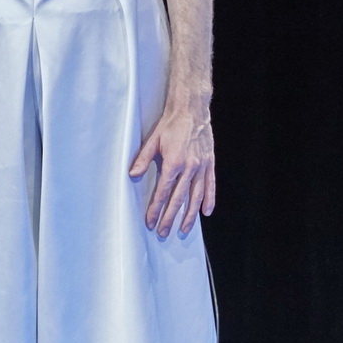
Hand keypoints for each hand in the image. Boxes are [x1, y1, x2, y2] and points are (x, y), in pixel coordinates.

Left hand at [129, 106, 215, 238]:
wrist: (192, 110)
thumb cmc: (170, 124)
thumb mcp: (152, 140)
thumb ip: (143, 159)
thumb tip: (132, 175)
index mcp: (174, 163)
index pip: (164, 192)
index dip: (156, 209)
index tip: (151, 221)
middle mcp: (190, 168)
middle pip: (179, 199)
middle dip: (170, 218)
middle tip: (164, 232)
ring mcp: (202, 167)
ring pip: (196, 196)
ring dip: (190, 215)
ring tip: (184, 229)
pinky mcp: (209, 163)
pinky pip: (210, 185)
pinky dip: (209, 199)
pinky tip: (206, 212)